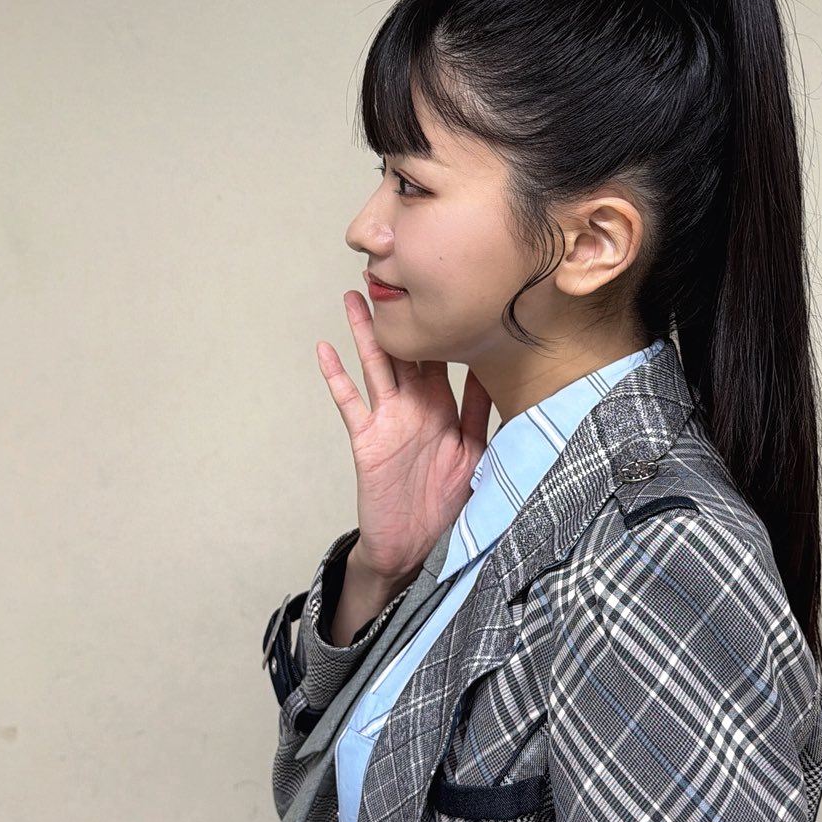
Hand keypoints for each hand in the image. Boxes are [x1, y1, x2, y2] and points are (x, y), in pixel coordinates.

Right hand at [315, 291, 492, 584]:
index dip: (443, 327)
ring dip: (363, 332)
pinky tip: (325, 350)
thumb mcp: (474, 456)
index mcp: (444, 408)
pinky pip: (350, 403)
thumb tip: (496, 374)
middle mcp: (414, 407)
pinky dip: (336, 377)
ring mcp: (387, 420)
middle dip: (399, 315)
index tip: (450, 289)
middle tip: (393, 273)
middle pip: (405, 351)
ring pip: (376, 366)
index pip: (444, 359)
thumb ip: (481, 416)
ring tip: (354, 296)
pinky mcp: (367, 439)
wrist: (416, 548)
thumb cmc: (447, 504)